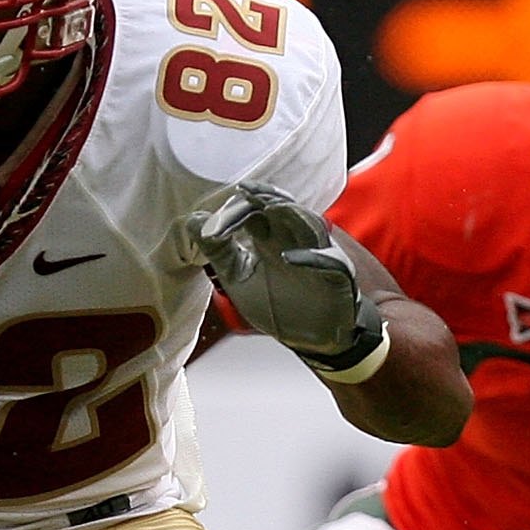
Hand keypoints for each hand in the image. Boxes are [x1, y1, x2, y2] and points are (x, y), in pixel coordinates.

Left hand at [188, 183, 385, 372]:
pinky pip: (327, 262)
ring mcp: (317, 256)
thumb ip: (217, 251)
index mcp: (270, 239)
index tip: (216, 224)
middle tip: (245, 191)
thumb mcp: (238, 278)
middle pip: (284, 208)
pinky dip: (310, 258)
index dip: (237, 211)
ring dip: (290, 214)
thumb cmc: (279, 305)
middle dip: (265, 198)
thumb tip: (193, 220)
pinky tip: (288, 258)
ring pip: (308, 225)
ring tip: (269, 207)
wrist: (312, 338)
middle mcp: (294, 240)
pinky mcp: (336, 277)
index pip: (256, 212)